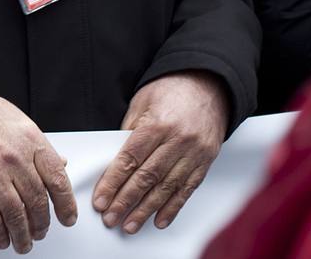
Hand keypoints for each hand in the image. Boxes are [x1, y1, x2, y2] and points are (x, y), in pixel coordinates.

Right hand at [0, 79, 76, 253]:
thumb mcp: (17, 121)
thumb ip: (38, 146)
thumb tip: (58, 163)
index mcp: (31, 140)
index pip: (58, 180)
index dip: (66, 205)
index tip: (66, 218)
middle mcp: (15, 158)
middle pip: (37, 202)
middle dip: (42, 224)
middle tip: (41, 231)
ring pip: (16, 214)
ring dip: (22, 234)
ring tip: (24, 243)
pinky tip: (1, 238)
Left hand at [92, 71, 227, 233]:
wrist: (208, 85)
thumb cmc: (170, 91)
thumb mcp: (141, 102)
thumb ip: (129, 131)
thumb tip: (113, 160)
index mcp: (158, 125)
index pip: (130, 159)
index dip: (113, 182)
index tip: (101, 199)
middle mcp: (178, 141)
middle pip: (147, 178)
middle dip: (126, 201)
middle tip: (111, 218)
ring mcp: (195, 153)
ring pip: (167, 188)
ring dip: (147, 210)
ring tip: (130, 225)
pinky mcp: (206, 162)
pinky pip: (188, 189)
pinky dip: (173, 207)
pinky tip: (160, 220)